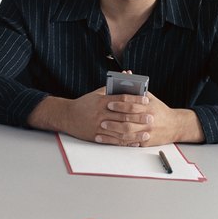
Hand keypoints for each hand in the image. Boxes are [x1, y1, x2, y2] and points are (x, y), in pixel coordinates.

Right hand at [27, 88, 150, 145]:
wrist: (66, 116)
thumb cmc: (84, 104)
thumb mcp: (97, 94)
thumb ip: (112, 87)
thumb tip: (126, 76)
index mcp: (102, 101)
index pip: (122, 99)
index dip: (135, 99)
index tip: (146, 100)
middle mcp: (101, 114)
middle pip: (123, 116)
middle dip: (139, 117)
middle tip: (151, 117)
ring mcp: (99, 126)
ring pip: (120, 130)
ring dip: (135, 132)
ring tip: (146, 133)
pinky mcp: (97, 136)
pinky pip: (114, 140)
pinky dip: (125, 142)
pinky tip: (134, 142)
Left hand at [97, 92, 204, 145]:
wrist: (175, 126)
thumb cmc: (159, 110)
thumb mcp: (151, 99)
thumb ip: (138, 92)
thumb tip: (125, 78)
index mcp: (149, 107)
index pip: (132, 105)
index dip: (120, 104)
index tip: (109, 103)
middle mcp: (148, 120)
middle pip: (128, 119)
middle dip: (113, 118)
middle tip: (101, 118)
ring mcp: (147, 132)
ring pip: (128, 132)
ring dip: (113, 130)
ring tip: (102, 127)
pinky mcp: (146, 142)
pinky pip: (130, 142)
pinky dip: (118, 141)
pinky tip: (109, 139)